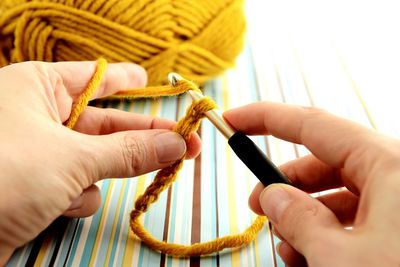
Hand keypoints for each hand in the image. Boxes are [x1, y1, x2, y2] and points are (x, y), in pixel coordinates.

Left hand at [0, 61, 200, 263]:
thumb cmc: (1, 176)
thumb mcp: (72, 157)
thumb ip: (129, 150)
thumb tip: (176, 143)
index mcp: (36, 89)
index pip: (94, 78)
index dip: (125, 80)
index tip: (151, 81)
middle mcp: (36, 117)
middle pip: (105, 125)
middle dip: (142, 138)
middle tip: (186, 143)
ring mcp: (37, 154)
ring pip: (94, 160)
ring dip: (96, 176)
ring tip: (76, 187)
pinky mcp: (37, 187)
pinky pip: (77, 186)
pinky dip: (74, 198)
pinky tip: (55, 206)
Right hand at [224, 102, 399, 266]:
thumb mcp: (340, 258)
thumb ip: (298, 219)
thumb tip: (270, 195)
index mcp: (389, 164)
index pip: (312, 124)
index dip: (266, 118)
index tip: (234, 119)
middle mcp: (398, 174)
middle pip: (323, 161)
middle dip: (285, 182)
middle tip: (256, 205)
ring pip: (338, 192)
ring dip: (305, 216)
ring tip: (287, 247)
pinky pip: (356, 216)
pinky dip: (328, 232)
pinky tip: (311, 256)